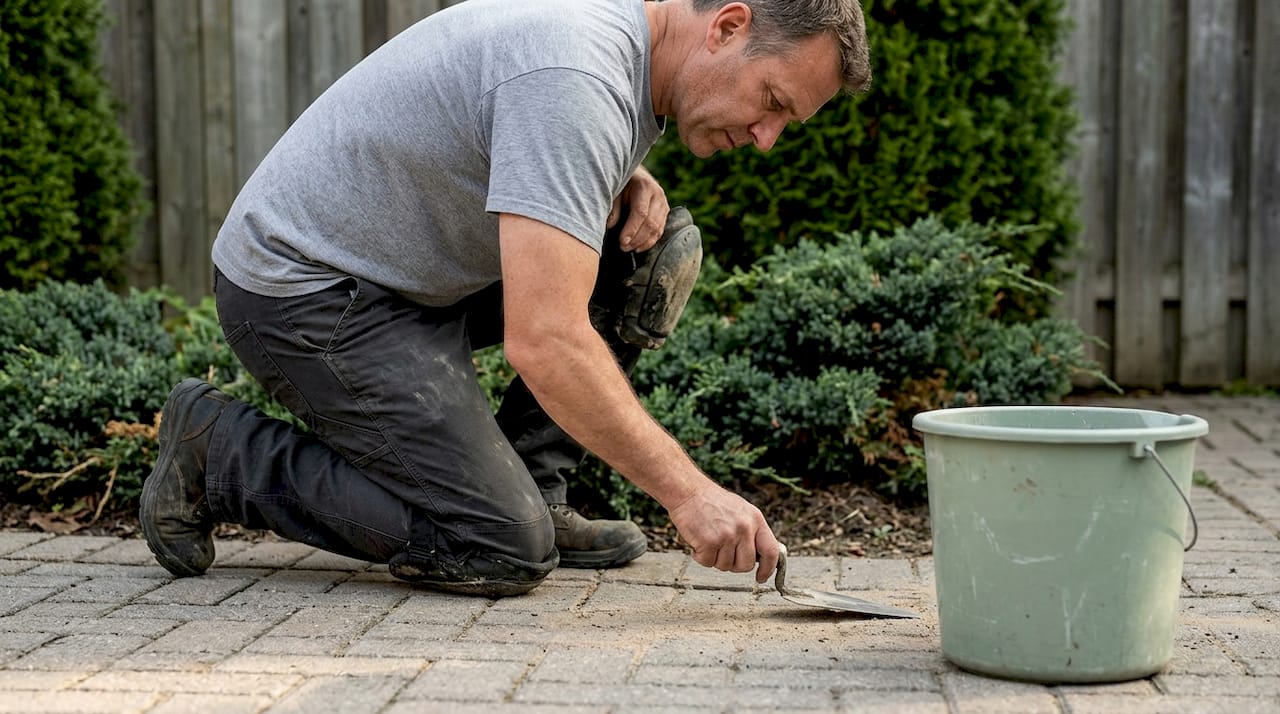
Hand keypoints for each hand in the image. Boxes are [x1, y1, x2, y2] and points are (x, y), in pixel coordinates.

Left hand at [607, 165, 667, 251]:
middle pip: (651, 223)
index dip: (631, 229)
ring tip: (629, 248)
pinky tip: (639, 247)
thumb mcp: (615, 189)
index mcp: (645, 186)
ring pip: (657, 228)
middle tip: (624, 247)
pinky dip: (650, 241)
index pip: (640, 213)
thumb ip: (613, 207)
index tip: (622, 241)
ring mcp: (663, 203)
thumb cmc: (622, 182)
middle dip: (637, 238)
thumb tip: (611, 225)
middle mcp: (658, 194)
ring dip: (643, 242)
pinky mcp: (665, 211)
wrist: (634, 173)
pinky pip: (660, 230)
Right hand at [666, 484, 781, 582]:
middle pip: (746, 565)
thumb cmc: (712, 501)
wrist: (688, 491)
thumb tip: (760, 555)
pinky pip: (707, 563)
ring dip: (714, 558)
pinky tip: (698, 540)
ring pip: (725, 566)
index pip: (771, 551)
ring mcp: (727, 535)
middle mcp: (744, 528)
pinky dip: (700, 556)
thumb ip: (752, 531)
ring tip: (709, 539)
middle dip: (734, 564)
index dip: (768, 568)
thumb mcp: (741, 511)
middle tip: (722, 552)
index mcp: (756, 519)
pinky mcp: (709, 542)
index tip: (761, 576)